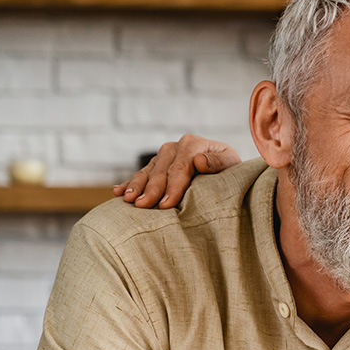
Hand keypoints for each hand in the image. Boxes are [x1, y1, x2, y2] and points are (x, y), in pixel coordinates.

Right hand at [113, 134, 240, 208]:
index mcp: (193, 144)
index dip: (172, 187)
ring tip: (128, 200)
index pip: (180, 168)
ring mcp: (163, 156)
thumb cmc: (230, 169)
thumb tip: (199, 161)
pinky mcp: (156, 165)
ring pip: (147, 172)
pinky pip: (141, 174)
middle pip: (161, 171)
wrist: (225, 167)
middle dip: (151, 189)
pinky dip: (129, 183)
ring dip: (136, 186)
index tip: (166, 204)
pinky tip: (118, 192)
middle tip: (142, 206)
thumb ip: (218, 162)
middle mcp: (175, 147)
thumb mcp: (231, 164)